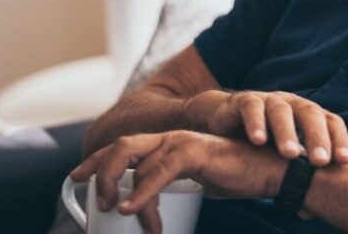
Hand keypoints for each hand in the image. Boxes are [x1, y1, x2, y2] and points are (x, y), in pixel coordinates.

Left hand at [70, 131, 287, 233]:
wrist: (271, 170)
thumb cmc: (238, 176)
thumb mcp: (197, 182)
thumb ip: (172, 187)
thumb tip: (149, 208)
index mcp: (171, 143)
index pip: (125, 147)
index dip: (97, 160)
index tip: (76, 177)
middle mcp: (173, 138)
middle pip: (122, 146)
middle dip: (98, 169)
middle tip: (90, 194)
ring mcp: (183, 142)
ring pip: (134, 157)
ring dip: (119, 186)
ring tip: (113, 209)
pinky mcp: (196, 153)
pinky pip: (159, 171)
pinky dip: (141, 192)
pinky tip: (130, 208)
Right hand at [184, 90, 347, 164]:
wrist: (227, 121)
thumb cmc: (263, 142)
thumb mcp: (282, 155)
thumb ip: (296, 173)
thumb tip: (309, 211)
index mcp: (309, 115)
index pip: (331, 122)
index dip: (340, 139)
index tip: (345, 161)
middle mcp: (293, 104)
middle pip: (310, 114)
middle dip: (317, 137)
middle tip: (321, 160)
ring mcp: (269, 100)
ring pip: (282, 111)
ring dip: (287, 132)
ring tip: (291, 155)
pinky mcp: (245, 101)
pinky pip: (252, 109)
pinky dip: (255, 124)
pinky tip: (258, 141)